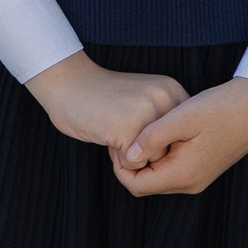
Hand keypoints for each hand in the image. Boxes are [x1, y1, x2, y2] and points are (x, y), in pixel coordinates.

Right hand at [24, 52, 187, 157]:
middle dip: (147, 150)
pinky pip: (134, 164)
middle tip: (122, 131)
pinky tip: (106, 137)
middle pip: (171, 151)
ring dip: (133, 155)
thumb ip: (163, 119)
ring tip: (114, 133)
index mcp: (173, 91)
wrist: (65, 83)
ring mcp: (149, 113)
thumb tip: (179, 159)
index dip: (158, 141)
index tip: (136, 125)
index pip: (182, 138)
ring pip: (155, 160)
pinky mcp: (130, 129)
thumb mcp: (143, 100)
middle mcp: (167, 100)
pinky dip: (118, 159)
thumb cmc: (101, 97)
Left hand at [117, 77, 247, 195]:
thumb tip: (129, 156)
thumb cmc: (218, 109)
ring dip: (144, 159)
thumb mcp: (181, 118)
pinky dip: (158, 156)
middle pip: (145, 184)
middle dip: (129, 163)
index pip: (136, 185)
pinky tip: (157, 133)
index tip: (116, 139)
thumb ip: (151, 138)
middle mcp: (190, 183)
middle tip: (123, 134)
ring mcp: (197, 178)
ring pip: (157, 177)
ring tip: (138, 131)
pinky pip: (170, 170)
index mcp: (183, 175)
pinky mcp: (201, 169)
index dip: (119, 166)